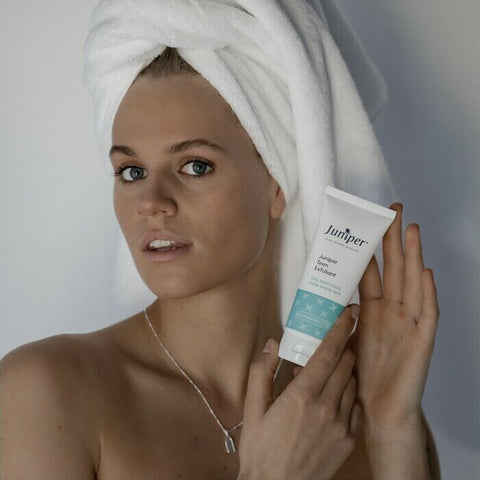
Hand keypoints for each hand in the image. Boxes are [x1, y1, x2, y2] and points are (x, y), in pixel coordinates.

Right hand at [238, 307, 361, 479]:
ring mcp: (341, 426)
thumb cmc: (262, 451)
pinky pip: (356, 406)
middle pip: (346, 363)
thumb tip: (272, 345)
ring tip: (327, 371)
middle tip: (333, 340)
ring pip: (353, 383)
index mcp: (302, 396)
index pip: (329, 352)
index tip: (349, 313)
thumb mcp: (252, 409)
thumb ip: (261, 372)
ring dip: (345, 369)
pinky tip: (333, 396)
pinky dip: (348, 394)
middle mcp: (326, 408)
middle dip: (343, 346)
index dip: (341, 328)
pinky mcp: (349, 441)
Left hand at [347, 203, 439, 431]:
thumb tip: (312, 297)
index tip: (366, 221)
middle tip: (393, 210)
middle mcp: (391, 311)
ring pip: (412, 283)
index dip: (369, 246)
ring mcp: (408, 323)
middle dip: (393, 239)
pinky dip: (427, 293)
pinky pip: (427, 314)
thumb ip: (334, 317)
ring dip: (413, 257)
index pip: (371, 270)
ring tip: (411, 230)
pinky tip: (426, 273)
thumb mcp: (341, 339)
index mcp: (371, 309)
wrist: (375, 410)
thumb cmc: (359, 376)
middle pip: (394, 268)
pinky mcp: (421, 342)